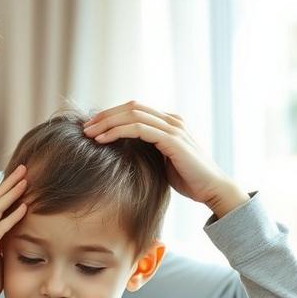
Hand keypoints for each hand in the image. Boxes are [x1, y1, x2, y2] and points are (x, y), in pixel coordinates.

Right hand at [0, 164, 28, 297]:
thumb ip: (6, 251)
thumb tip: (17, 246)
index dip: (9, 191)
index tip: (22, 179)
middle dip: (10, 183)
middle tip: (24, 168)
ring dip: (12, 193)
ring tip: (25, 180)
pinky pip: (0, 228)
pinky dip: (13, 217)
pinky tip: (25, 207)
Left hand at [83, 101, 249, 217]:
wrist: (212, 190)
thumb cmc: (187, 179)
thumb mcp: (162, 160)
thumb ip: (148, 149)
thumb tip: (123, 150)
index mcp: (169, 122)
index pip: (135, 109)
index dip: (111, 114)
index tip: (91, 126)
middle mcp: (172, 120)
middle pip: (131, 107)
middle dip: (105, 115)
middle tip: (85, 127)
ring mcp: (173, 127)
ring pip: (132, 115)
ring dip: (107, 122)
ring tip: (89, 133)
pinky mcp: (172, 139)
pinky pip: (139, 129)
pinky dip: (118, 132)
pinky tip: (103, 140)